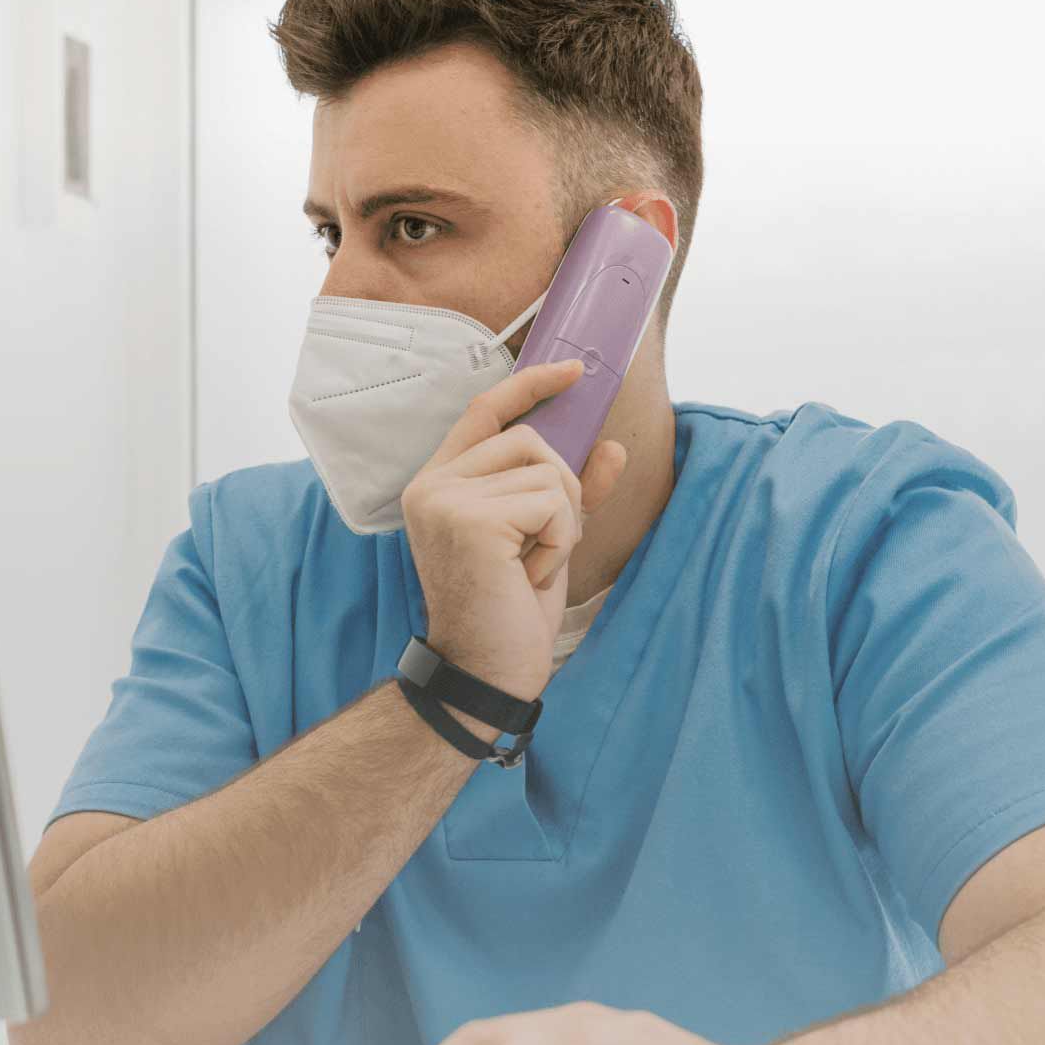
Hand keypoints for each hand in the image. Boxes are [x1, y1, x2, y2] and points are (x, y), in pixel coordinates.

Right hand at [402, 361, 627, 700]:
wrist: (485, 674)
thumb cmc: (508, 611)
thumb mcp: (544, 541)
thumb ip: (570, 493)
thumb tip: (612, 446)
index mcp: (439, 483)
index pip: (485, 410)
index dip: (531, 384)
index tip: (574, 370)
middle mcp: (432, 485)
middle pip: (532, 440)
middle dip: (561, 491)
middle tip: (542, 548)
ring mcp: (445, 499)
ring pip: (548, 471)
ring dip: (562, 524)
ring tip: (531, 566)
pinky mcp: (470, 520)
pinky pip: (551, 503)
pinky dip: (560, 542)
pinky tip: (530, 577)